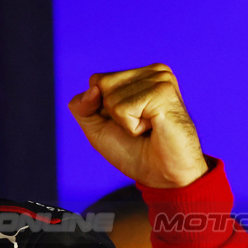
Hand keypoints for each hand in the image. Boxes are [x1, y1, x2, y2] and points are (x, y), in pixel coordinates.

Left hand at [68, 64, 207, 188]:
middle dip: (112, 114)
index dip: (101, 109)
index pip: (96, 80)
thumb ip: (83, 107)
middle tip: (139, 127)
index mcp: (141, 75)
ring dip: (125, 122)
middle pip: (100, 84)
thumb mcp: (98, 129)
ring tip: (149, 128)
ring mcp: (160, 79)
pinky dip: (132, 127)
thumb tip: (93, 88)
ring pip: (110, 97)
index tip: (127, 122)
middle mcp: (153, 72)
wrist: (165, 176)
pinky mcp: (163, 92)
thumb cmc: (135, 152)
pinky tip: (154, 128)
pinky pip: (122, 109)